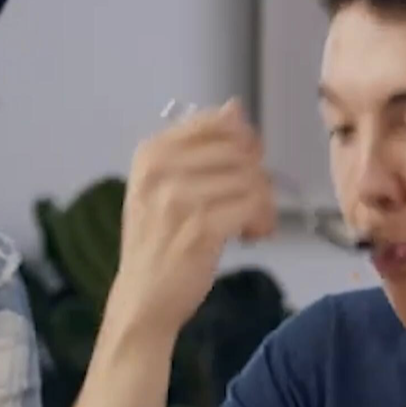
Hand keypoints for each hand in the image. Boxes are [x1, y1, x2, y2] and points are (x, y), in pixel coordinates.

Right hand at [105, 100, 278, 337]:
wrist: (142, 299)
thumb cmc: (157, 242)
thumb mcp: (165, 186)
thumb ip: (199, 146)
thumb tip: (235, 106)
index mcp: (151, 152)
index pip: (217, 123)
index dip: (244, 143)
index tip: (247, 168)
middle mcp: (161, 169)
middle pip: (240, 150)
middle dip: (257, 176)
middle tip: (252, 204)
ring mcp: (180, 198)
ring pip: (251, 179)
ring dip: (263, 203)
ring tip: (251, 225)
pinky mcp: (201, 227)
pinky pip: (253, 206)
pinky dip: (262, 221)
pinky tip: (251, 235)